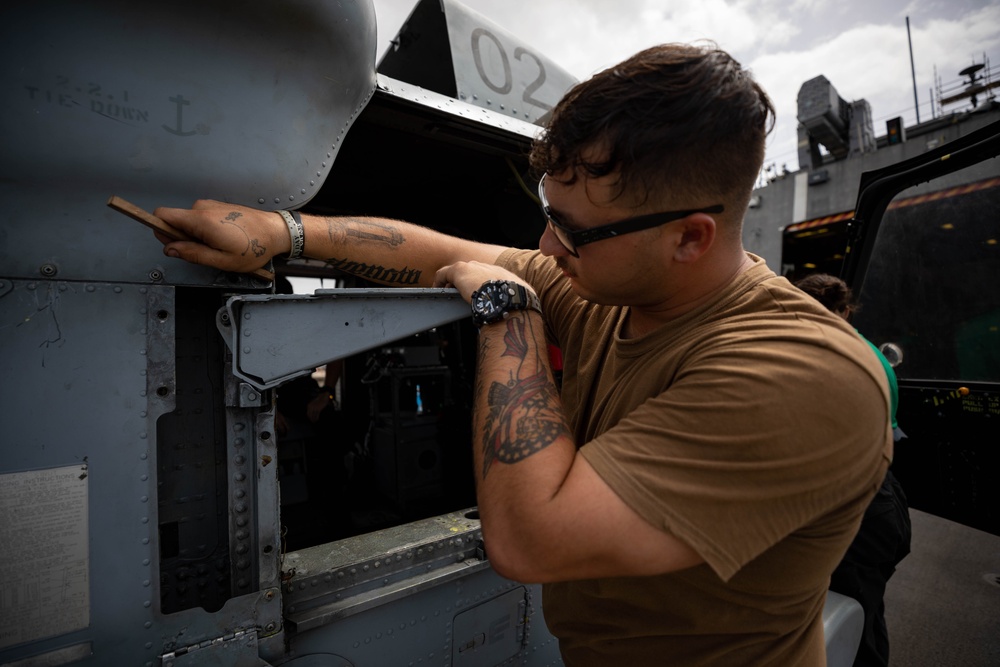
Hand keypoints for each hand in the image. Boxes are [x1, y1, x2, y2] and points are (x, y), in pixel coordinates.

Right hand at [152, 199, 288, 272]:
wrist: (276, 232)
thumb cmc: (255, 247)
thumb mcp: (222, 260)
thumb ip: (192, 254)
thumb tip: (170, 249)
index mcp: (200, 219)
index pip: (162, 215)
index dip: (161, 231)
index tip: (171, 243)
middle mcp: (203, 208)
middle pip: (175, 221)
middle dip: (182, 238)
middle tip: (205, 251)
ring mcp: (211, 206)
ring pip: (188, 222)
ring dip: (196, 236)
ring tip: (218, 246)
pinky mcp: (218, 208)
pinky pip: (200, 219)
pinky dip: (205, 231)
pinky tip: (223, 239)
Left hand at [306, 391, 332, 422]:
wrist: (324, 396)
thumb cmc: (319, 400)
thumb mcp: (314, 403)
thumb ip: (312, 407)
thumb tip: (312, 413)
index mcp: (309, 405)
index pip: (308, 413)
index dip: (309, 417)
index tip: (310, 419)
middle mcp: (311, 407)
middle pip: (310, 415)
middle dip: (311, 419)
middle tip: (312, 422)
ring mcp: (314, 408)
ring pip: (313, 416)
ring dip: (314, 419)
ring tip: (315, 421)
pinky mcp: (318, 409)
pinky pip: (317, 415)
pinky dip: (316, 418)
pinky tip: (317, 420)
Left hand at [433, 261, 531, 302]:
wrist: (509, 299)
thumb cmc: (516, 304)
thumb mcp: (517, 303)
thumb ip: (512, 303)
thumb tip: (515, 316)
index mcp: (502, 275)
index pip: (486, 276)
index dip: (478, 284)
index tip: (474, 294)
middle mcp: (487, 267)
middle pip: (470, 272)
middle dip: (464, 282)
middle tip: (459, 295)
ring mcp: (472, 267)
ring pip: (457, 272)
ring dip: (451, 283)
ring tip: (447, 294)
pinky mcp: (459, 271)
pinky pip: (444, 274)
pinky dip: (439, 281)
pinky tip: (436, 290)